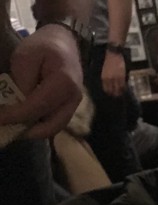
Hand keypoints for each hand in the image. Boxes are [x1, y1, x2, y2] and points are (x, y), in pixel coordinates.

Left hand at [0, 24, 82, 138]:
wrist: (65, 42)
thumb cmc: (43, 46)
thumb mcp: (25, 58)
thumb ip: (22, 83)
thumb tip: (18, 106)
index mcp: (63, 83)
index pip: (38, 107)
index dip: (17, 116)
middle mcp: (73, 98)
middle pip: (51, 126)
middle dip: (28, 132)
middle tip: (6, 129)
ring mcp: (74, 104)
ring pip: (54, 128)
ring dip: (34, 131)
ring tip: (14, 127)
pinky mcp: (70, 107)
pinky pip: (55, 122)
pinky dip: (39, 125)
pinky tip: (25, 121)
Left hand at [101, 51, 125, 96]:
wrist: (113, 54)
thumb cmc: (108, 60)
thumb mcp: (104, 70)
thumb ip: (106, 77)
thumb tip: (108, 84)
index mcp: (104, 77)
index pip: (106, 89)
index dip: (109, 93)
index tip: (110, 94)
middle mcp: (110, 79)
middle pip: (112, 90)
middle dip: (114, 94)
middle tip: (116, 96)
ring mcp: (117, 78)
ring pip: (118, 89)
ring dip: (119, 92)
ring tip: (120, 94)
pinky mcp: (122, 76)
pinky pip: (123, 84)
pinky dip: (123, 88)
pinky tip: (124, 89)